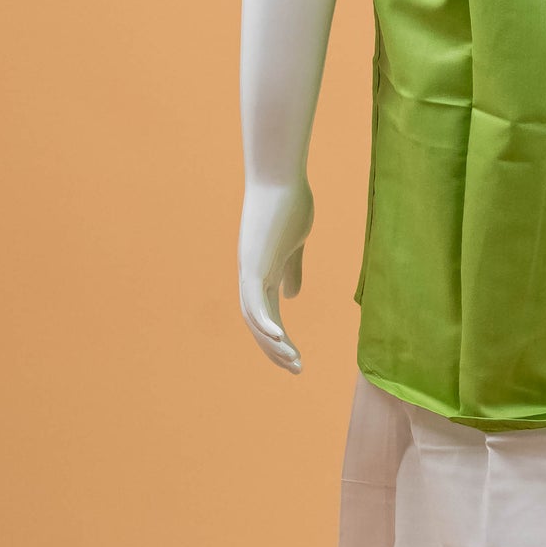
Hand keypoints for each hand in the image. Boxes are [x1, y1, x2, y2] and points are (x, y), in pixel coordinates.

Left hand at [237, 176, 312, 371]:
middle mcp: (249, 275)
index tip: (296, 358)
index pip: (266, 315)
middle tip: (296, 369)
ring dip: (272, 344)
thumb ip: (291, 270)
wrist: (280, 177)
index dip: (278, 339)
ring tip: (293, 361)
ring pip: (254, 318)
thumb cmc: (290, 203)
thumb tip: (290, 296)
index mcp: (260, 272)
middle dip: (275, 350)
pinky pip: (254, 302)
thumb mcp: (294, 244)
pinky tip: (280, 340)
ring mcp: (248, 270)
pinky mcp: (252, 264)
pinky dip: (265, 324)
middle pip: (257, 324)